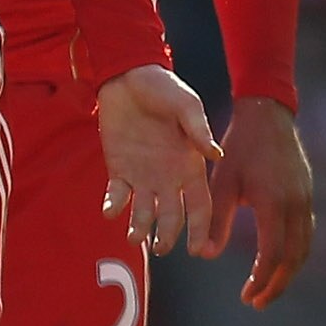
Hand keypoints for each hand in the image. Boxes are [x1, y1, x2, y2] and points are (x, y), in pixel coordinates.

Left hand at [97, 65, 220, 255]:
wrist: (129, 76)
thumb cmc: (164, 89)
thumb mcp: (186, 105)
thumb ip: (198, 130)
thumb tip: (215, 155)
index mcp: (190, 166)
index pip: (200, 205)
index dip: (200, 228)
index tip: (196, 249)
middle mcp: (168, 178)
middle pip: (171, 216)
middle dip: (167, 235)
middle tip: (160, 248)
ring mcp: (142, 176)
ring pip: (143, 212)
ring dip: (139, 228)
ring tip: (134, 238)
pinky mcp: (119, 170)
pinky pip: (117, 196)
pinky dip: (113, 207)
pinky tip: (111, 212)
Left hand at [197, 96, 315, 305]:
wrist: (268, 115)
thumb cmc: (239, 147)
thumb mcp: (221, 182)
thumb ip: (215, 220)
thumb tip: (203, 255)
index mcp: (274, 204)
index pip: (273, 254)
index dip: (261, 279)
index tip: (246, 296)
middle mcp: (296, 205)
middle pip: (294, 258)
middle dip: (277, 284)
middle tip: (257, 302)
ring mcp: (306, 200)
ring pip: (304, 248)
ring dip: (288, 272)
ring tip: (268, 289)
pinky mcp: (307, 195)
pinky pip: (306, 233)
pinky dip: (294, 254)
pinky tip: (278, 261)